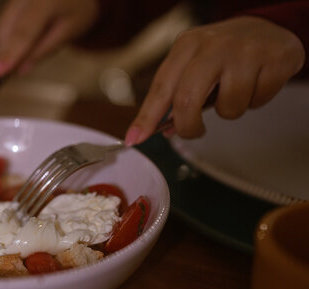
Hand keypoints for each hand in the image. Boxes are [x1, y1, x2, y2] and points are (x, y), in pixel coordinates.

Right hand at [0, 0, 97, 77]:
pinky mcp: (11, 2)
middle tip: (10, 73)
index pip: (23, 32)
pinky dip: (7, 40)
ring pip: (0, 29)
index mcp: (45, 2)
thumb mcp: (70, 31)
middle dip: (5, 55)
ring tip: (27, 52)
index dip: (10, 54)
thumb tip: (19, 69)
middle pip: (4, 31)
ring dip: (6, 49)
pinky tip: (23, 43)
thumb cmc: (78, 8)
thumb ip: (45, 49)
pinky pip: (2, 25)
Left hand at [125, 16, 305, 145]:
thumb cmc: (226, 53)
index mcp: (186, 45)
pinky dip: (257, 100)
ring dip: (231, 110)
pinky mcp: (273, 59)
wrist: (271, 29)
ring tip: (237, 90)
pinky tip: (257, 81)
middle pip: (187, 101)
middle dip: (188, 126)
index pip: (160, 88)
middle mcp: (212, 45)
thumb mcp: (196, 64)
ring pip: (228, 107)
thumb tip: (165, 129)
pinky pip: (257, 101)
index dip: (146, 118)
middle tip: (195, 131)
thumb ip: (178, 94)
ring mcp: (244, 51)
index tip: (135, 139)